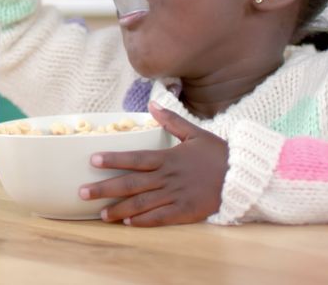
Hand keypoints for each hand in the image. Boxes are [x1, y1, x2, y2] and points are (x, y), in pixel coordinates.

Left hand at [78, 101, 228, 226]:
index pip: (135, 159)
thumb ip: (171, 121)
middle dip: (105, 189)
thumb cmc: (218, 154)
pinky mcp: (186, 211)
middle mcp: (168, 178)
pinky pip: (160, 217)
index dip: (113, 160)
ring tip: (101, 214)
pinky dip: (144, 221)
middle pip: (131, 184)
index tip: (92, 160)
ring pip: (142, 204)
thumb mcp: (196, 133)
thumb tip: (152, 104)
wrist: (244, 176)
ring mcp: (176, 196)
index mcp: (168, 158)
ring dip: (120, 209)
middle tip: (83, 193)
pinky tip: (128, 224)